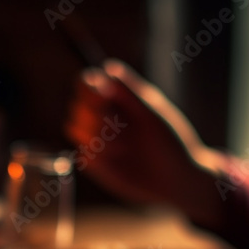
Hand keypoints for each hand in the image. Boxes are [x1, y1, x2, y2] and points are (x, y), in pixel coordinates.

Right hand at [64, 59, 223, 227]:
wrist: (176, 180)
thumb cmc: (171, 142)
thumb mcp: (153, 113)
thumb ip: (130, 92)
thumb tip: (107, 69)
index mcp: (116, 100)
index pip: (85, 83)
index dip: (88, 88)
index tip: (104, 96)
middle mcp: (102, 117)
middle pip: (76, 105)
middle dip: (95, 115)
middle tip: (120, 127)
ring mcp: (95, 140)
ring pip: (73, 127)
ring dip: (95, 135)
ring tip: (123, 148)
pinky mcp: (94, 163)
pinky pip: (82, 154)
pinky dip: (99, 156)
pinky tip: (120, 161)